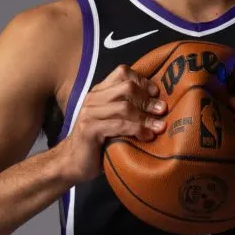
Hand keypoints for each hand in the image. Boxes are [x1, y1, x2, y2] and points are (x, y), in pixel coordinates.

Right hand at [59, 64, 167, 183]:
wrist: (72, 162)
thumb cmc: (98, 142)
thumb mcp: (113, 121)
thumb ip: (127, 110)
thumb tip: (159, 106)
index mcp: (99, 92)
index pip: (122, 72)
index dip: (142, 80)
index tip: (156, 94)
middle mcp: (93, 98)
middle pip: (127, 87)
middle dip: (147, 99)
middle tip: (162, 110)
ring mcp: (89, 113)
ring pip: (125, 107)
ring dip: (146, 117)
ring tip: (159, 127)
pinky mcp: (89, 129)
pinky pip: (119, 125)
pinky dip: (137, 130)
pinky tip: (147, 137)